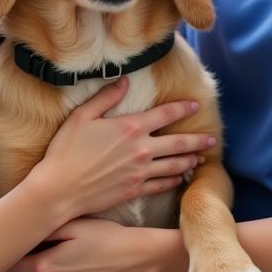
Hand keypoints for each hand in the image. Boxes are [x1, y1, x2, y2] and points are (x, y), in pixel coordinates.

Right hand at [32, 78, 213, 220]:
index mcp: (130, 127)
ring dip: (189, 161)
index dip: (183, 108)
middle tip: (212, 138)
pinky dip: (174, 181)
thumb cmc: (67, 150)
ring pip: (174, 166)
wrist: (59, 189)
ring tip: (201, 159)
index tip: (196, 105)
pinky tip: (180, 179)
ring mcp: (140, 172)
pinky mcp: (135, 190)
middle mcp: (141, 150)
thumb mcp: (82, 116)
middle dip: (197, 140)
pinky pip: (162, 185)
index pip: (165, 114)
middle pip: (178, 143)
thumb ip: (106, 97)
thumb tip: (125, 81)